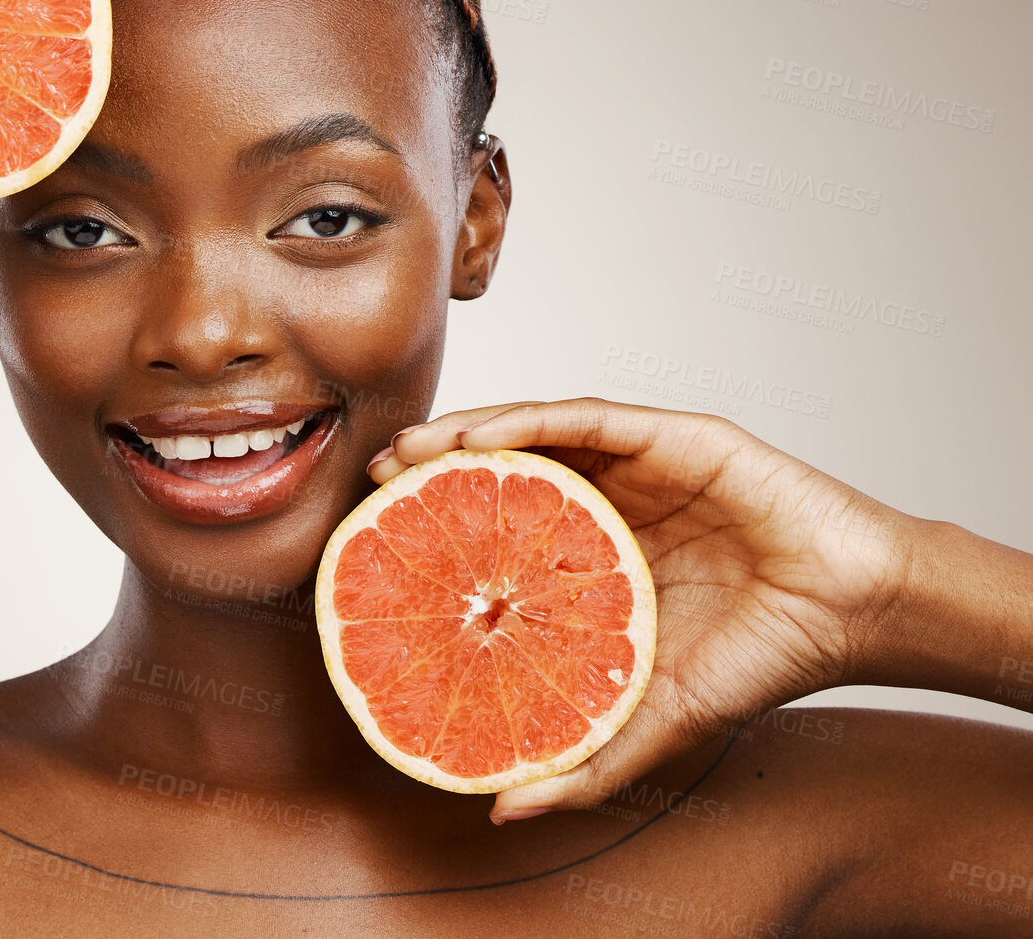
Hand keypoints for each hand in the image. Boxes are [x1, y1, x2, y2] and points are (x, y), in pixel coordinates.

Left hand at [367, 398, 914, 819]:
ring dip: (464, 435)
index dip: (441, 530)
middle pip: (505, 471)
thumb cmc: (761, 658)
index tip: (379, 541)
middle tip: (373, 483)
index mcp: (598, 554)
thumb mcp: (652, 719)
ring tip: (407, 451)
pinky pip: (586, 418)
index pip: (503, 528)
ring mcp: (637, 463)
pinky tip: (477, 437)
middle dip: (433, 471)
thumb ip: (584, 759)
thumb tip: (503, 807)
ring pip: (534, 433)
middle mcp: (608, 499)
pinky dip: (527, 420)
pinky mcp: (671, 434)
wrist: (851, 615)